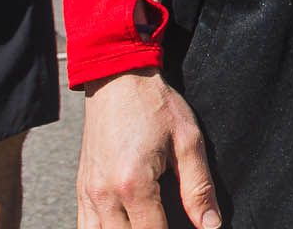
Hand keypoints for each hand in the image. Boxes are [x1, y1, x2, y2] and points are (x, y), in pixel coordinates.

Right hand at [75, 68, 222, 228]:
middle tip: (169, 224)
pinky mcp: (81, 189)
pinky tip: (123, 226)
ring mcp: (88, 194)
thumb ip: (199, 187)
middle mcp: (105, 195)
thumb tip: (211, 225)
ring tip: (150, 225)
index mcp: (134, 185)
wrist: (118, 78)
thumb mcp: (188, 140)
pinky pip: (85, 227)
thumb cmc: (155, 105)